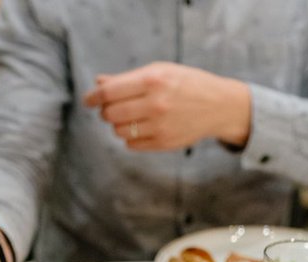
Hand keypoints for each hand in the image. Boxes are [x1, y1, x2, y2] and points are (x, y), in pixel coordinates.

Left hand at [82, 62, 251, 151]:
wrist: (218, 105)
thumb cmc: (185, 84)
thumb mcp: (160, 71)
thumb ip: (127, 79)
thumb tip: (98, 83)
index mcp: (153, 80)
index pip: (109, 93)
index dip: (93, 97)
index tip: (88, 100)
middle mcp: (156, 104)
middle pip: (110, 114)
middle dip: (107, 111)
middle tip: (114, 107)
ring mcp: (160, 126)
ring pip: (119, 131)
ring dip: (118, 125)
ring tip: (131, 116)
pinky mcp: (164, 143)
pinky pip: (131, 144)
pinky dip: (131, 137)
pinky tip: (142, 127)